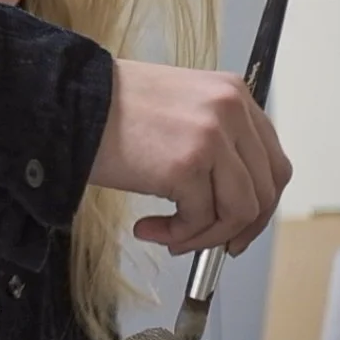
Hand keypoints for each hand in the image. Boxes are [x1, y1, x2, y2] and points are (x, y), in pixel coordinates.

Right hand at [87, 59, 291, 255]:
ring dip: (204, 235)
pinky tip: (148, 228)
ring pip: (238, 211)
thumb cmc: (110, 108)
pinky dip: (177, 236)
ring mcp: (212, 138)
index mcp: (233, 94)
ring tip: (170, 238)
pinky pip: (198, 220)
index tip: (239, 225)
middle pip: (264, 189)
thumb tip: (225, 196)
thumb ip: (213, 139)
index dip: (260, 202)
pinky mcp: (187, 166)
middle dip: (239, 228)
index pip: (272, 161)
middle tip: (212, 244)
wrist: (67, 103)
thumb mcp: (179, 107)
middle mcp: (231, 111)